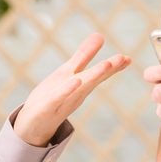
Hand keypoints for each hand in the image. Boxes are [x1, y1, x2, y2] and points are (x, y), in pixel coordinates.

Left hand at [13, 34, 130, 145]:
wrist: (31, 126)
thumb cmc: (52, 97)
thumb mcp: (68, 73)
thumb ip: (84, 55)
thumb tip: (100, 35)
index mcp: (81, 85)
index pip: (99, 74)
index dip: (113, 65)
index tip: (129, 58)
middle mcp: (74, 93)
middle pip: (92, 79)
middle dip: (108, 69)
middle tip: (124, 58)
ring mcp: (61, 101)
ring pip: (79, 88)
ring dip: (92, 76)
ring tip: (107, 65)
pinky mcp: (46, 108)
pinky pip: (57, 98)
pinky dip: (67, 90)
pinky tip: (76, 81)